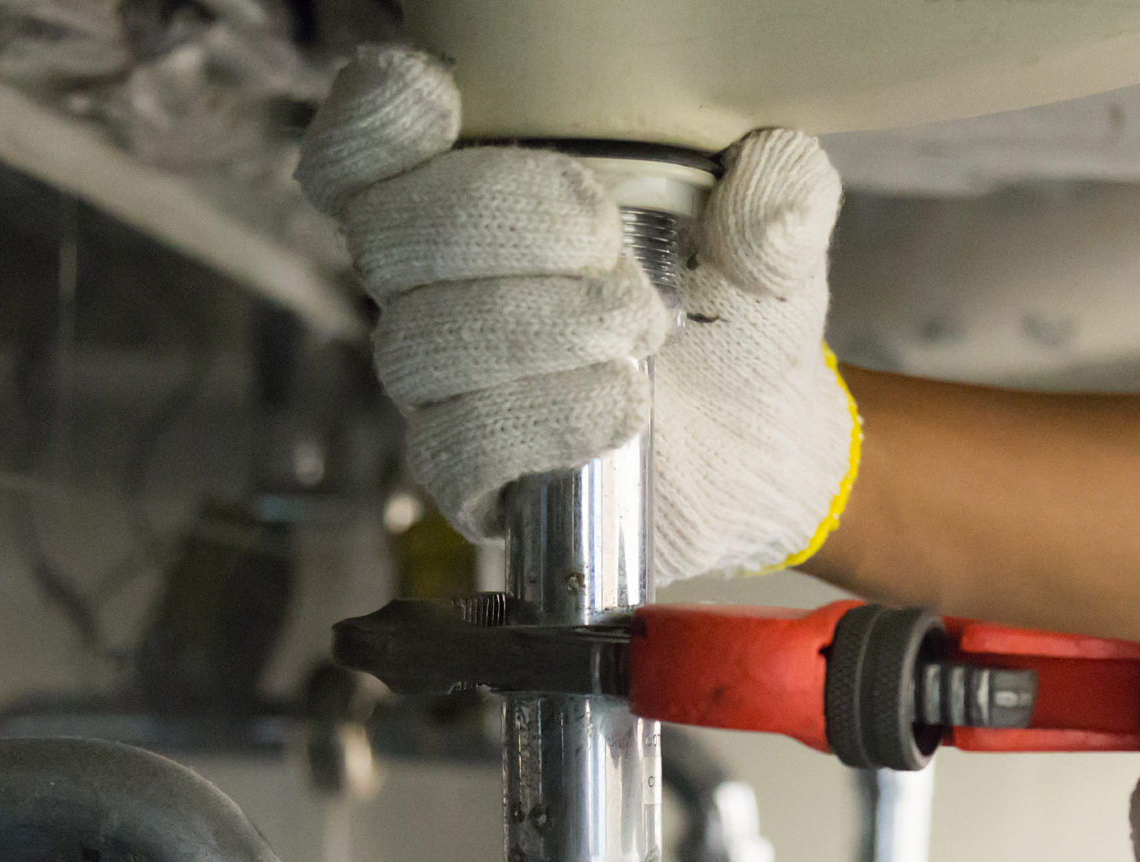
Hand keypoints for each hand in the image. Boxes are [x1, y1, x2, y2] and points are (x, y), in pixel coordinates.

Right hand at [297, 45, 859, 588]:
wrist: (765, 442)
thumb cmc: (736, 317)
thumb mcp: (772, 235)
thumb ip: (777, 188)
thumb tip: (763, 192)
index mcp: (475, 195)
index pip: (362, 156)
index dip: (372, 126)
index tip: (441, 104)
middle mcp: (435, 287)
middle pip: (387, 235)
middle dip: (498, 223)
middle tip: (608, 243)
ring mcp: (444, 386)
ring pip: (420, 344)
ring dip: (535, 327)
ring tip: (641, 331)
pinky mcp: (471, 478)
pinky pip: (454, 448)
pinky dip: (542, 420)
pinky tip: (620, 407)